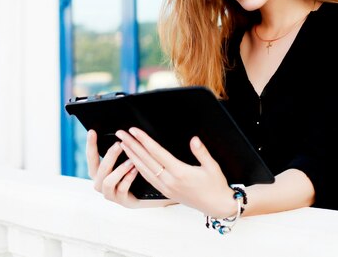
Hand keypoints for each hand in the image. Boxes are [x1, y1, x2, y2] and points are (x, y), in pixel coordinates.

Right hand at [86, 130, 174, 208]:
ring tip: (130, 161)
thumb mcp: (122, 162)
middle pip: (98, 169)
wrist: (145, 195)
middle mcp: (100, 183)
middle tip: (119, 144)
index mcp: (98, 172)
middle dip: (109, 156)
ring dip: (119, 169)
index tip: (92, 132)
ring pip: (108, 181)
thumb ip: (117, 151)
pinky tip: (136, 170)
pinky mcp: (122, 201)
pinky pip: (122, 189)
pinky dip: (128, 178)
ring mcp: (110, 194)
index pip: (91, 157)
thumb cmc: (131, 174)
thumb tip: (120, 136)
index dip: (90, 145)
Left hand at [116, 127, 237, 217]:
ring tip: (122, 144)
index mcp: (180, 172)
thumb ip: (201, 151)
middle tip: (121, 134)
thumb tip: (194, 139)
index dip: (144, 140)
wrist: (217, 206)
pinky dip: (138, 168)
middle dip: (132, 145)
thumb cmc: (215, 185)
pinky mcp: (165, 192)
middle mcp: (169, 180)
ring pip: (143, 170)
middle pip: (146, 160)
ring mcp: (165, 187)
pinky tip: (133, 161)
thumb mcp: (212, 166)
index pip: (157, 153)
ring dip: (131, 156)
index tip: (134, 131)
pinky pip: (147, 178)